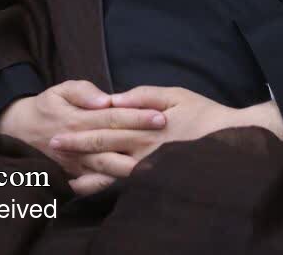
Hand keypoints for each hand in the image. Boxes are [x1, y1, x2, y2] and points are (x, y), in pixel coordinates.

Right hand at [0, 80, 166, 188]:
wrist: (17, 132)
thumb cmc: (46, 106)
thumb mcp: (60, 90)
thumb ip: (83, 92)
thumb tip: (105, 100)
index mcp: (79, 119)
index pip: (114, 118)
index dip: (139, 117)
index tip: (161, 117)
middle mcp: (79, 144)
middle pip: (116, 144)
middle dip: (144, 141)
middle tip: (169, 138)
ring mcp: (77, 163)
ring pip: (109, 168)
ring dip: (134, 165)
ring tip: (159, 162)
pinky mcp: (75, 176)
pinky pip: (96, 184)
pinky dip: (114, 182)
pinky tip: (135, 181)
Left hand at [50, 87, 282, 194]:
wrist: (231, 140)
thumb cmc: (204, 114)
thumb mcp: (176, 95)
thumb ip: (145, 95)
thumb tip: (117, 97)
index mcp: (144, 127)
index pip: (105, 130)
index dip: (80, 133)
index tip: (58, 135)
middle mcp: (143, 150)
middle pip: (102, 151)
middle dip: (76, 151)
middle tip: (51, 150)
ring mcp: (149, 167)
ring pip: (110, 171)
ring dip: (85, 171)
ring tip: (64, 175)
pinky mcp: (155, 177)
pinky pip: (125, 184)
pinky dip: (104, 186)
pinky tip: (91, 188)